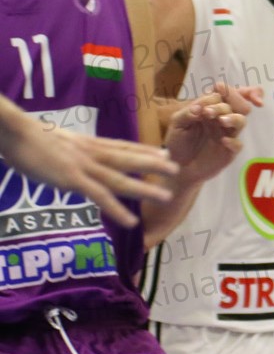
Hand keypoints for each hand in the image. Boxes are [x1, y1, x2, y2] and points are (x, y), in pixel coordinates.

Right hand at [0, 116, 176, 226]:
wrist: (13, 131)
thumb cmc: (27, 137)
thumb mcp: (55, 141)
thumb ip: (69, 150)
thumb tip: (70, 156)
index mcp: (87, 143)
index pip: (121, 145)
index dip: (144, 150)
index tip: (163, 153)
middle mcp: (91, 153)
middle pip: (129, 159)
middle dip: (154, 165)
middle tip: (177, 170)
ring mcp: (83, 166)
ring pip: (121, 179)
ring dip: (145, 189)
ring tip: (167, 196)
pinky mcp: (71, 180)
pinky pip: (99, 197)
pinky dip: (117, 210)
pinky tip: (130, 222)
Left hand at [165, 83, 262, 182]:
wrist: (177, 167)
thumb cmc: (178, 142)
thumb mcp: (177, 123)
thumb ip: (188, 112)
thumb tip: (201, 107)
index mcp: (211, 108)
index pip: (225, 93)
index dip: (227, 89)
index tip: (220, 87)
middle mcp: (222, 119)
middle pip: (237, 104)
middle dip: (229, 102)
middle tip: (208, 111)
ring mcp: (228, 134)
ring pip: (241, 120)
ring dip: (233, 117)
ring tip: (221, 120)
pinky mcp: (229, 152)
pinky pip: (238, 144)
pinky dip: (233, 141)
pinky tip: (223, 141)